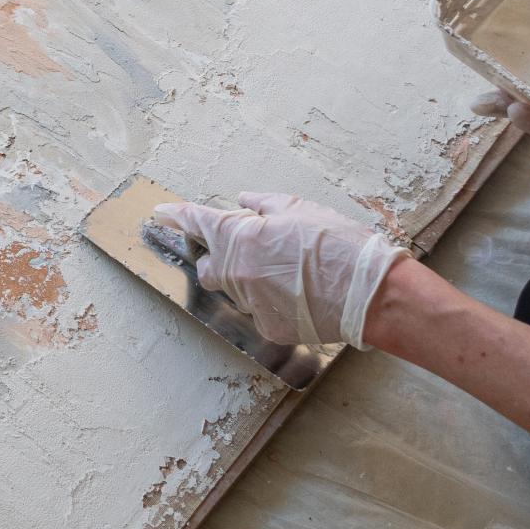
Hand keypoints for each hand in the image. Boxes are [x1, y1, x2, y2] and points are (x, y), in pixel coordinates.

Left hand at [152, 193, 406, 349]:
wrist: (368, 291)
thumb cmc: (336, 245)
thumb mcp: (298, 209)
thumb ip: (262, 204)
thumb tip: (243, 201)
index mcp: (240, 238)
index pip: (198, 223)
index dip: (177, 217)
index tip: (160, 214)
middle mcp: (237, 273)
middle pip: (210, 267)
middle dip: (218, 257)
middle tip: (247, 249)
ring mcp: (251, 304)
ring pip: (237, 290)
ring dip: (251, 279)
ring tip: (291, 272)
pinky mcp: (269, 327)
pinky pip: (259, 310)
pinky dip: (272, 301)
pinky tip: (300, 294)